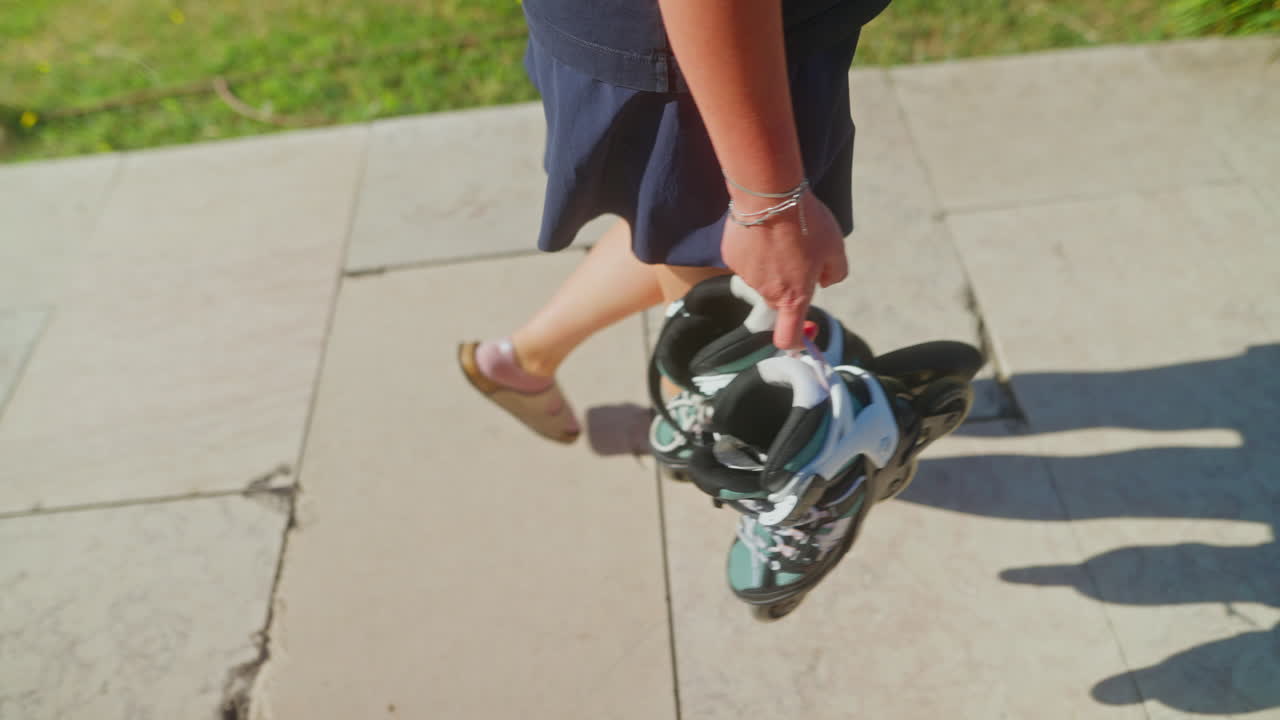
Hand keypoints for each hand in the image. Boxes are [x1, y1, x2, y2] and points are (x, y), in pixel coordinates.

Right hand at [721, 191, 848, 348]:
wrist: (769, 195)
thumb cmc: (806, 222)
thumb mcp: (836, 248)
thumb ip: (835, 273)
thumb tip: (825, 281)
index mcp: (794, 296)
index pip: (788, 337)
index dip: (794, 341)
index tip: (800, 334)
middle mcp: (767, 292)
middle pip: (777, 300)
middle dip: (787, 285)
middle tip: (798, 254)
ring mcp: (746, 275)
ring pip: (761, 277)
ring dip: (770, 264)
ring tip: (780, 233)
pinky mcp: (731, 257)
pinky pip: (745, 259)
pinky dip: (754, 249)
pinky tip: (762, 227)